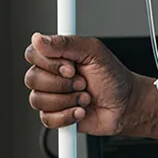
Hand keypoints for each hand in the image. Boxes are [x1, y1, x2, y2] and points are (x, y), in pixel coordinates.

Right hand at [24, 33, 149, 136]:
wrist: (125, 105)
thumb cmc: (113, 77)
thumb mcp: (94, 52)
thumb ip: (65, 43)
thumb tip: (38, 38)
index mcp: (58, 56)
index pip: (33, 54)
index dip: (49, 63)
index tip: (71, 67)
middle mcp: (51, 74)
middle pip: (32, 78)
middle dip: (62, 84)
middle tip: (82, 82)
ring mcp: (52, 96)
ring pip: (38, 100)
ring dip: (67, 100)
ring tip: (85, 97)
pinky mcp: (55, 116)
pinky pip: (46, 119)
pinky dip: (67, 116)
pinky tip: (81, 110)